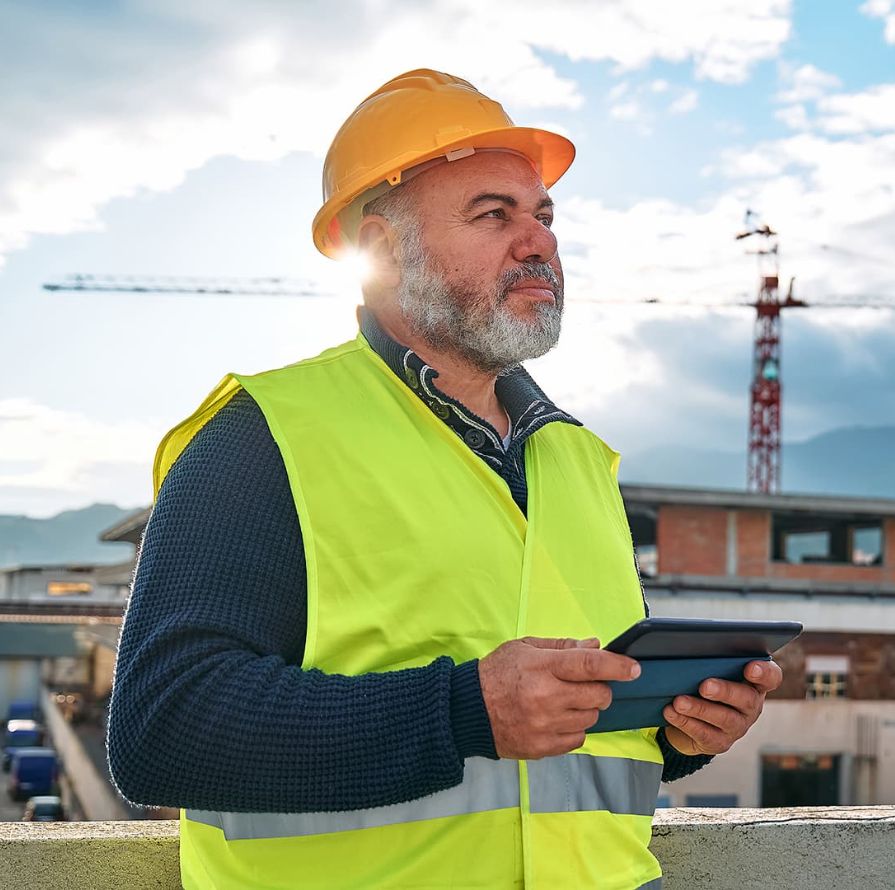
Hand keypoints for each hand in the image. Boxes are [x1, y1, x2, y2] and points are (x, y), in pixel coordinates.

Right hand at [478, 636, 640, 759]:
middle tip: (583, 684)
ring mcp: (546, 725)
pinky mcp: (543, 747)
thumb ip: (562, 646)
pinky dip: (574, 727)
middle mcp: (547, 697)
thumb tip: (596, 646)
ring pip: (591, 718)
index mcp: (542, 667)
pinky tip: (557, 718)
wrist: (468, 709)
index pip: (590, 665)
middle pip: (598, 695)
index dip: (617, 666)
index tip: (634, 669)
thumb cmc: (498, 673)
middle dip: (599, 688)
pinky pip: (578, 738)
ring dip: (586, 708)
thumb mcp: (525, 647)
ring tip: (564, 701)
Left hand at [662, 659, 783, 756]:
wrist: (692, 720)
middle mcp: (750, 706)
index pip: (771, 677)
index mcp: (753, 683)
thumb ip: (710, 662)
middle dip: (725, 691)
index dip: (764, 673)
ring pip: (724, 718)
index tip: (750, 667)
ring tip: (679, 701)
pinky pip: (704, 734)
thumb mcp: (710, 671)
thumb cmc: (704, 685)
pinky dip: (685, 722)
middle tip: (705, 686)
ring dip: (700, 709)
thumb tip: (688, 651)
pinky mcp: (719, 742)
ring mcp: (737, 726)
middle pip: (746, 699)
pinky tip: (671, 712)